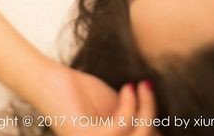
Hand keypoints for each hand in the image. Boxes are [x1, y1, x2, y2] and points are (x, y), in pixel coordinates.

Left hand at [31, 63, 157, 134]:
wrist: (52, 82)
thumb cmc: (82, 95)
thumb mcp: (116, 111)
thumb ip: (134, 121)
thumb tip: (161, 128)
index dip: (157, 130)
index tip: (157, 105)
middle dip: (151, 116)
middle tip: (148, 88)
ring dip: (144, 107)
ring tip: (141, 85)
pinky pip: (120, 126)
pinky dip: (129, 104)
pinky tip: (127, 87)